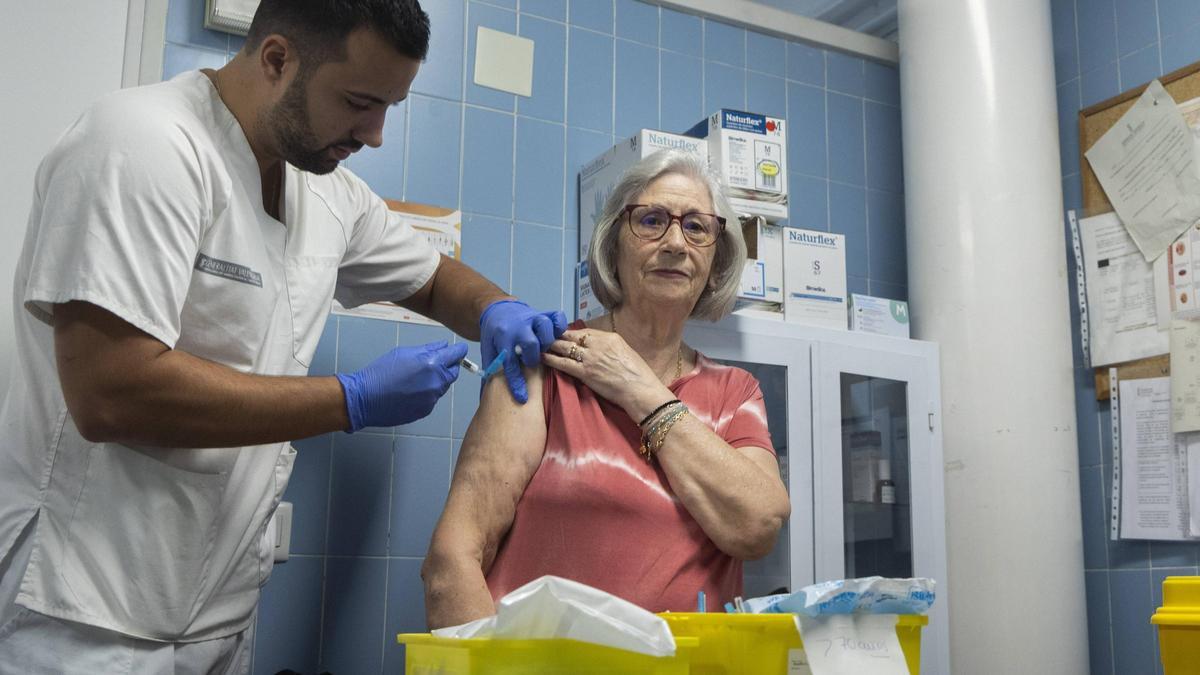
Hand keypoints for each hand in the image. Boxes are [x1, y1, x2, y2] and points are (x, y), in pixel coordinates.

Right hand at [335, 340, 467, 431]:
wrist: (365, 399)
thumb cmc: (381, 372)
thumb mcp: (404, 353)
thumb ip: (428, 349)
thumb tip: (444, 346)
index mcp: (432, 364)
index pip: (456, 355)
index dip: (459, 351)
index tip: (460, 349)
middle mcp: (436, 382)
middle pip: (453, 372)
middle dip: (448, 366)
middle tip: (435, 363)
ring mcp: (432, 398)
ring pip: (442, 386)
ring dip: (436, 380)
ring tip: (415, 379)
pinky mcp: (426, 410)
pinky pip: (432, 399)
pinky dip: (427, 394)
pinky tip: (410, 392)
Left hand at [479, 300, 566, 403]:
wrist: (498, 310)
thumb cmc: (494, 334)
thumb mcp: (488, 349)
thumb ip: (492, 367)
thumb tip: (490, 393)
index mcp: (501, 337)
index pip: (509, 362)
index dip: (516, 382)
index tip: (522, 397)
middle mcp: (518, 326)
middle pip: (529, 343)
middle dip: (533, 357)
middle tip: (532, 363)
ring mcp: (532, 318)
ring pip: (545, 326)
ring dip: (547, 341)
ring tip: (545, 350)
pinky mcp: (543, 314)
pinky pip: (557, 317)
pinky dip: (560, 326)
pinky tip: (557, 336)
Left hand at [541, 328, 671, 419]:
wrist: (640, 391)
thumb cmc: (638, 375)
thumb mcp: (626, 352)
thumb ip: (610, 347)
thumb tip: (598, 347)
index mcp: (610, 337)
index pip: (584, 331)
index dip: (570, 332)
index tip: (560, 333)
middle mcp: (598, 344)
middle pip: (571, 336)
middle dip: (556, 335)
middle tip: (543, 335)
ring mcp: (590, 358)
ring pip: (564, 347)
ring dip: (550, 345)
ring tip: (538, 343)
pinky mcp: (585, 373)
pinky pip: (563, 363)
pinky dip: (551, 359)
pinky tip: (541, 357)